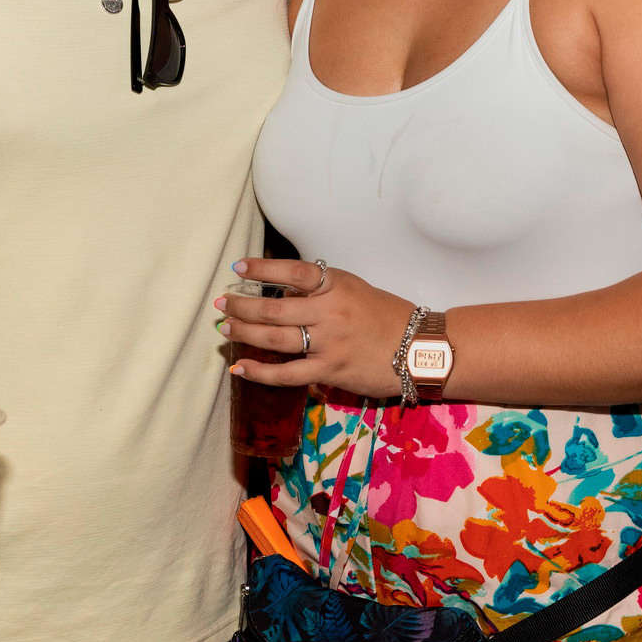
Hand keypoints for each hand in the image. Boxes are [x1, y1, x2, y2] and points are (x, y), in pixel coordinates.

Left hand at [217, 257, 414, 398]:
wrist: (419, 349)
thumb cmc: (386, 315)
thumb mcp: (354, 289)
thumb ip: (320, 290)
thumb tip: (281, 293)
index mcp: (337, 285)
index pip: (293, 272)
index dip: (262, 269)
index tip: (238, 268)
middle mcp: (331, 312)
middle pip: (275, 308)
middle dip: (243, 305)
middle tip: (222, 304)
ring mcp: (329, 343)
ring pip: (276, 338)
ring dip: (245, 333)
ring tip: (226, 328)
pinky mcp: (330, 372)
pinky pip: (288, 374)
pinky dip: (260, 372)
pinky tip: (239, 367)